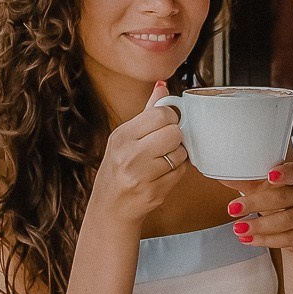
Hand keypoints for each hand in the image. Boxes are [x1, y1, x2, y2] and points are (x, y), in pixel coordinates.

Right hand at [92, 82, 187, 227]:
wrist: (111, 207)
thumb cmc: (119, 168)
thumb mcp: (126, 137)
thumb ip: (147, 111)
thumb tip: (163, 86)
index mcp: (122, 136)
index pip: (161, 114)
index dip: (171, 117)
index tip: (166, 124)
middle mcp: (129, 155)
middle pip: (174, 132)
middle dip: (175, 137)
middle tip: (165, 144)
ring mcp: (141, 176)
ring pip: (181, 153)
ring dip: (178, 155)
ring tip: (162, 160)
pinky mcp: (154, 192)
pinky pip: (181, 172)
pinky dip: (177, 171)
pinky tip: (163, 173)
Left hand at [226, 160, 292, 255]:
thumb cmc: (280, 205)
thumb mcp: (263, 191)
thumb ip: (246, 183)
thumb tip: (223, 176)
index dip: (284, 173)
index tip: (269, 176)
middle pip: (282, 197)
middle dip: (254, 204)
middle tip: (232, 209)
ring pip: (285, 221)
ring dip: (258, 226)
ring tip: (238, 228)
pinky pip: (288, 238)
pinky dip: (266, 240)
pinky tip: (249, 239)